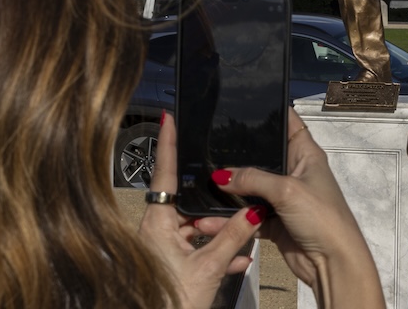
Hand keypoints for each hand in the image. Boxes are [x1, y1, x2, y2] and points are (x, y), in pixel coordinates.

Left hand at [138, 114, 261, 308]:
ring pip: (194, 228)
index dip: (168, 144)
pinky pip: (194, 248)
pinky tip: (236, 260)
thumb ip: (233, 237)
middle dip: (214, 204)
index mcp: (156, 225)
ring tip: (241, 238)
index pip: (165, 174)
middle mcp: (154, 232)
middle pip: (187, 203)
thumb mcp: (209, 267)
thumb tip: (253, 212)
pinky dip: (215, 251)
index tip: (169, 118)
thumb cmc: (170, 303)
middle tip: (234, 195)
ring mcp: (161, 248)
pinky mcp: (170, 264)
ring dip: (219, 233)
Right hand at [200, 109, 385, 307]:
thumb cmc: (323, 218)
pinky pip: (248, 215)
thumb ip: (253, 179)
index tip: (245, 105)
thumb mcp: (287, 191)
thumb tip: (221, 175)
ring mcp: (283, 198)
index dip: (270, 113)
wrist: (332, 263)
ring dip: (231, 191)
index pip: (288, 124)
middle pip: (263, 158)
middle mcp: (294, 173)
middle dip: (239, 156)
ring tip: (203, 185)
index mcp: (306, 155)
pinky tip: (211, 217)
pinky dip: (232, 218)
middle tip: (210, 146)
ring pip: (251, 189)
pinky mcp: (274, 222)